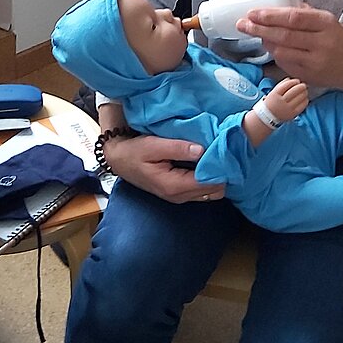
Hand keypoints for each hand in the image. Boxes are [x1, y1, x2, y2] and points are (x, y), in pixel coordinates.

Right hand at [104, 134, 226, 203]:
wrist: (120, 160)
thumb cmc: (134, 151)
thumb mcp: (153, 145)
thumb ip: (177, 148)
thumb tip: (202, 150)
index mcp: (174, 186)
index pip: (209, 182)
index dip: (219, 167)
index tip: (222, 150)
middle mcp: (179, 197)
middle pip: (215, 191)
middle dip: (221, 172)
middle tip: (220, 152)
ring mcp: (180, 198)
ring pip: (212, 192)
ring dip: (215, 176)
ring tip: (213, 156)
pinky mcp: (180, 194)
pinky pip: (203, 190)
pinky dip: (208, 178)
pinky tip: (204, 162)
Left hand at [238, 4, 342, 91]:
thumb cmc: (341, 39)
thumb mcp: (328, 20)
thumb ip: (304, 13)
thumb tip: (277, 6)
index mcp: (326, 23)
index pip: (293, 18)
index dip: (270, 16)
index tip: (252, 13)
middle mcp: (322, 43)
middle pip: (284, 35)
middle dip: (259, 29)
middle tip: (242, 24)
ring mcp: (317, 62)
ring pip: (282, 52)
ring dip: (265, 43)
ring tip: (255, 35)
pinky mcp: (312, 77)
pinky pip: (286, 66)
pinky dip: (275, 56)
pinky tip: (270, 49)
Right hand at [264, 77, 308, 121]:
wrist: (268, 117)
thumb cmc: (272, 102)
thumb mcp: (273, 92)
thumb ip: (281, 85)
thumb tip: (290, 79)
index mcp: (274, 95)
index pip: (285, 86)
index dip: (292, 82)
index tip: (297, 80)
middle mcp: (280, 102)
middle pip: (292, 92)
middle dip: (300, 87)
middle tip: (303, 85)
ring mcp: (286, 108)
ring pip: (298, 99)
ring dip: (303, 93)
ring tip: (305, 91)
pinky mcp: (292, 114)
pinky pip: (301, 107)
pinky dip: (305, 101)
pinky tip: (305, 98)